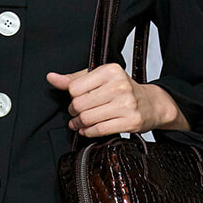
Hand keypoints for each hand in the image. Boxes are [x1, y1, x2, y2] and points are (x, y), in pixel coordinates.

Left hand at [47, 64, 188, 136]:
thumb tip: (51, 77)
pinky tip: (88, 130)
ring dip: (79, 124)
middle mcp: (119, 85)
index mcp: (110, 71)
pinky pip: (99, 130)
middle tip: (76, 114)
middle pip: (79, 104)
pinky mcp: (130, 121)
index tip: (75, 101)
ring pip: (88, 118)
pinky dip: (89, 132)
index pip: (75, 88)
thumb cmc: (122, 90)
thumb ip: (74, 79)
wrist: (150, 104)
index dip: (71, 97)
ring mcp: (126, 104)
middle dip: (74, 112)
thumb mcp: (100, 79)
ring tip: (80, 123)